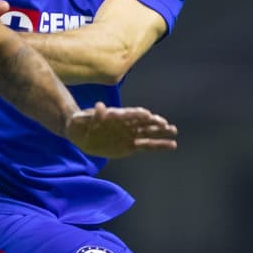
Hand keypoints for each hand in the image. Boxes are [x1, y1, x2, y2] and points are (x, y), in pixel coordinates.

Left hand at [63, 102, 177, 158]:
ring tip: (173, 130)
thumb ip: (92, 115)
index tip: (146, 114)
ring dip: (160, 132)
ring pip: (147, 132)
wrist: (80, 132)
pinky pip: (147, 146)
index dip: (136, 114)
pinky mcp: (130, 145)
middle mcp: (124, 124)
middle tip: (165, 123)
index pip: (127, 114)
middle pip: (141, 122)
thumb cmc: (80, 123)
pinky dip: (159, 145)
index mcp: (114, 117)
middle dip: (153, 122)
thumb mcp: (81, 119)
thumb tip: (100, 106)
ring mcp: (129, 134)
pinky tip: (172, 144)